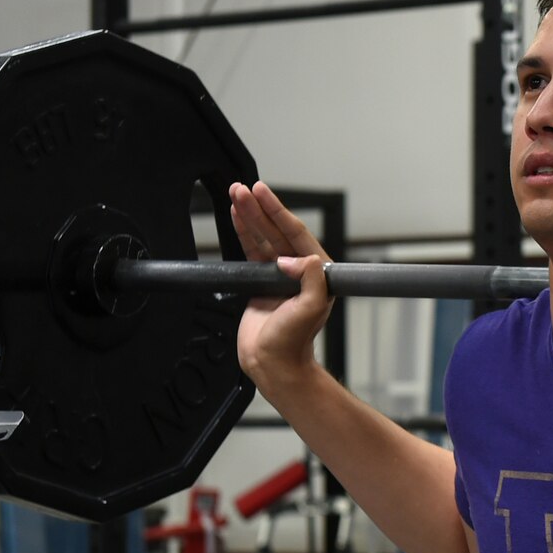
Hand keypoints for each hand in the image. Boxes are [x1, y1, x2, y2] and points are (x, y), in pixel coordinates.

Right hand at [231, 181, 333, 390]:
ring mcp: (279, 276)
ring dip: (249, 216)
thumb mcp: (311, 308)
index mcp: (317, 274)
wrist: (272, 363)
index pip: (297, 234)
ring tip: (235, 195)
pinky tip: (236, 216)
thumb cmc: (293, 342)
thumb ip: (310, 279)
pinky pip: (251, 250)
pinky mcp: (260, 282)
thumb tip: (294, 258)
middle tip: (243, 189)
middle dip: (260, 208)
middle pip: (277, 231)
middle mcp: (299, 272)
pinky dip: (242, 233)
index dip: (279, 212)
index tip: (264, 194)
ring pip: (263, 237)